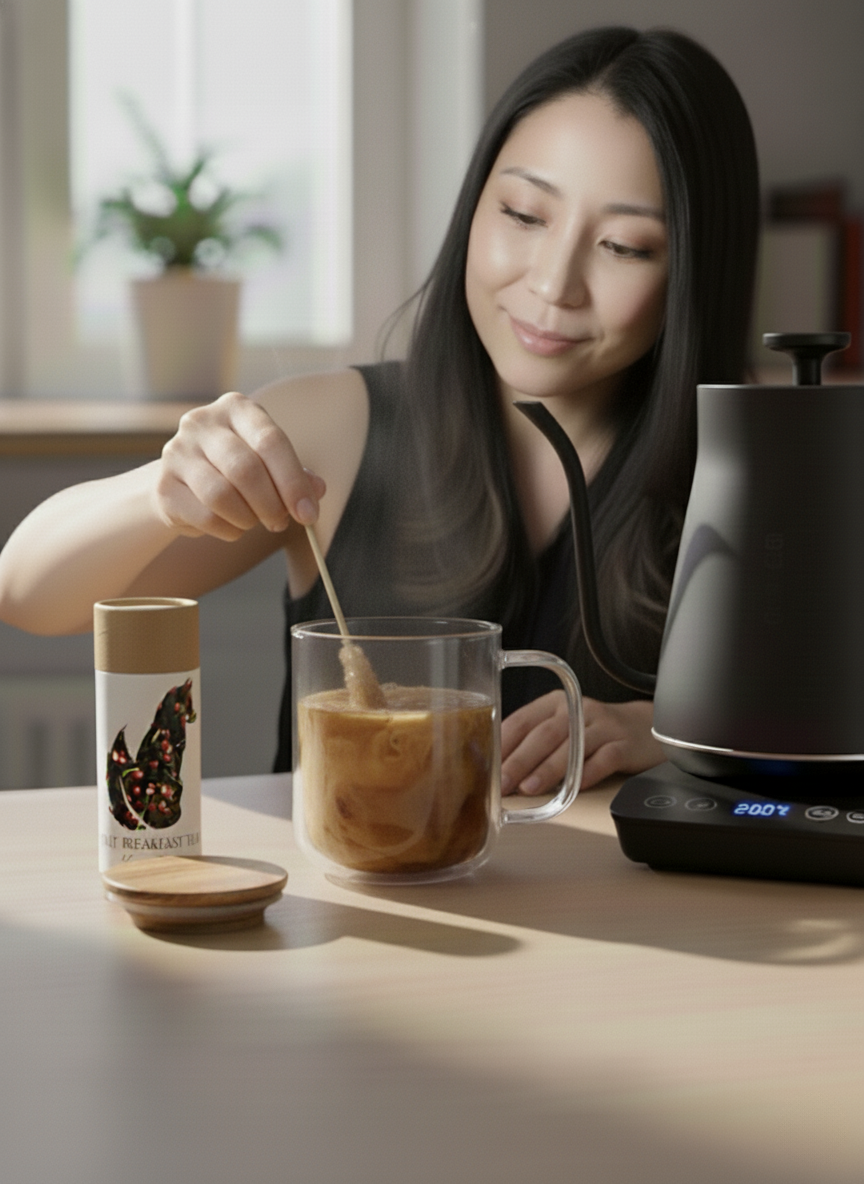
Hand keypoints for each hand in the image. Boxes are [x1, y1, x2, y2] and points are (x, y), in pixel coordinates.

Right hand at [154, 392, 325, 540]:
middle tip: (280, 522)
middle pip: (245, 469)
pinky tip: (233, 527)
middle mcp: (202, 422)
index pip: (271, 441)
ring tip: (254, 522)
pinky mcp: (163, 485)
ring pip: (221, 495)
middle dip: (271, 504)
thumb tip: (316, 490)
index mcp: (236, 408)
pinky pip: (204, 516)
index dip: (293, 481)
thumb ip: (296, 475)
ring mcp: (177, 452)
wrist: (184, 482)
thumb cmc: (235, 469)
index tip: (308, 513)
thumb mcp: (270, 464)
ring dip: (248, 519)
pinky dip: (228, 530)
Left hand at [501, 691, 663, 792]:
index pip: (523, 720)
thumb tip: (498, 770)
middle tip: (503, 783)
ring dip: (548, 769)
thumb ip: (534, 742)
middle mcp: (577, 709)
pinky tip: (574, 788)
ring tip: (529, 788)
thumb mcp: (562, 727)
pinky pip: (604, 759)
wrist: (643, 728)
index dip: (504, 744)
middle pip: (544, 734)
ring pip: (571, 746)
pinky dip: (588, 774)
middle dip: (520, 760)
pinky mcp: (624, 744)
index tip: (487, 766)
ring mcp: (602, 726)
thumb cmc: (593, 732)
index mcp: (555, 703)